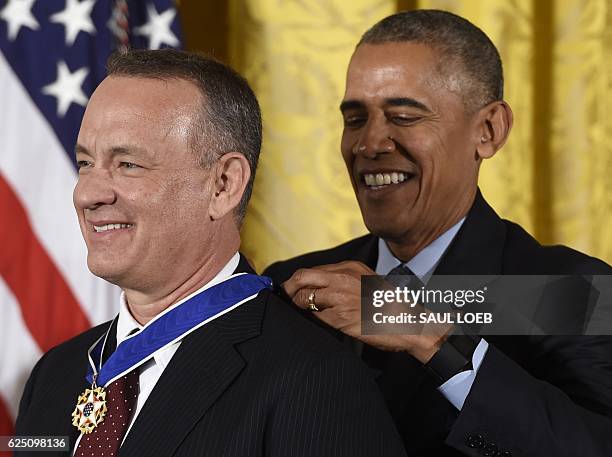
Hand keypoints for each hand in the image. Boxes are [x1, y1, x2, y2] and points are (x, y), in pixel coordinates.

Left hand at [282, 261, 450, 362]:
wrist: (410, 323)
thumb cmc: (391, 306)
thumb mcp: (368, 282)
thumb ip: (345, 281)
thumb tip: (320, 288)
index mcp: (351, 267)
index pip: (313, 270)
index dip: (299, 281)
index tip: (292, 288)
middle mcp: (343, 278)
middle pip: (302, 277)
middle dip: (290, 289)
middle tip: (287, 298)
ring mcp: (341, 297)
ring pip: (305, 298)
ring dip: (299, 306)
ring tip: (303, 311)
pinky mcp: (341, 317)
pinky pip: (316, 317)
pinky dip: (314, 320)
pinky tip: (321, 322)